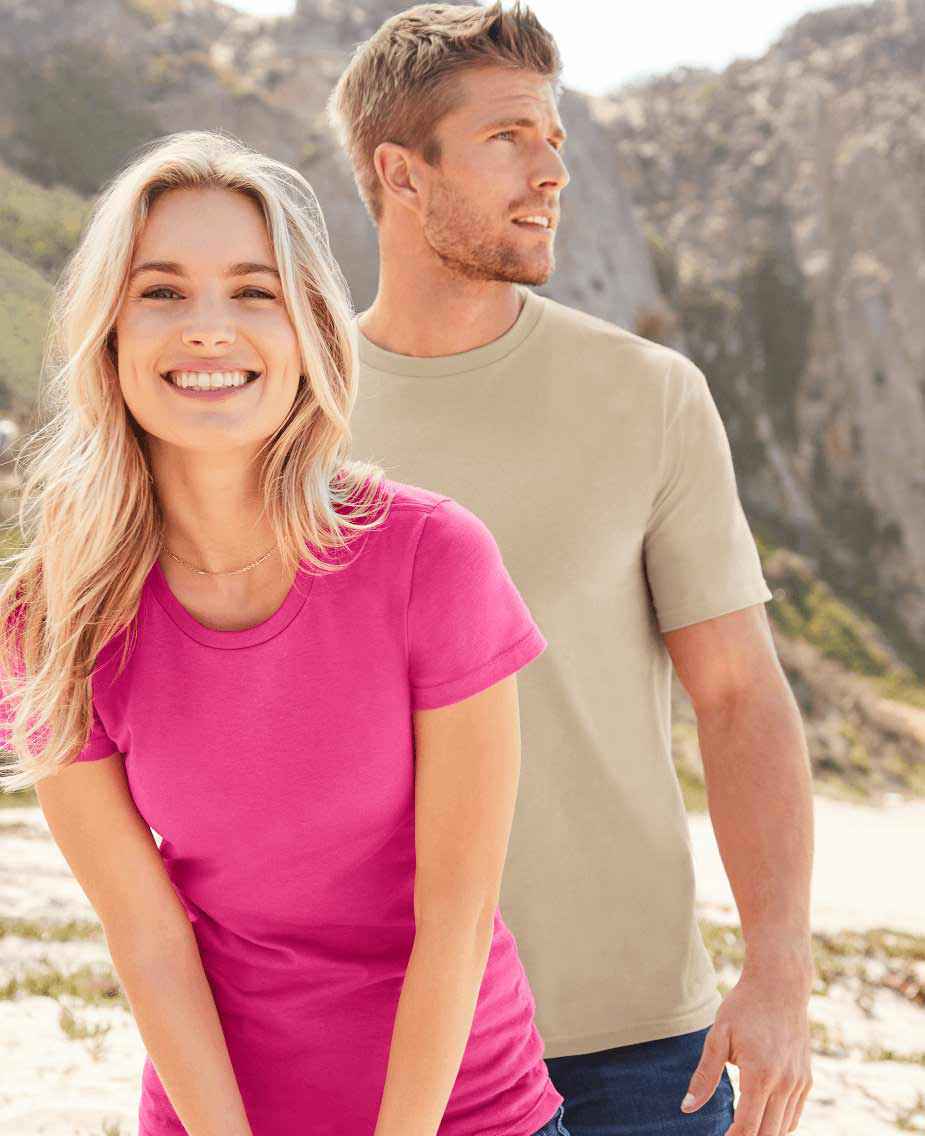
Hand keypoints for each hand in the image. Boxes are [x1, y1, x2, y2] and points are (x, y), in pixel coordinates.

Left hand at [680, 962, 812, 1134]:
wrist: (781, 984)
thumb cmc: (744, 1007)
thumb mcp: (718, 1036)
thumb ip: (705, 1075)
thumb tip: (688, 1108)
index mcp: (760, 1074)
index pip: (747, 1127)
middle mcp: (784, 1083)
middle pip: (768, 1134)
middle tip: (727, 1134)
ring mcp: (799, 1083)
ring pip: (783, 1128)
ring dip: (763, 1134)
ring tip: (740, 1128)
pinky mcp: (806, 1079)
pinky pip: (794, 1115)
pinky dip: (778, 1124)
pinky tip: (761, 1119)